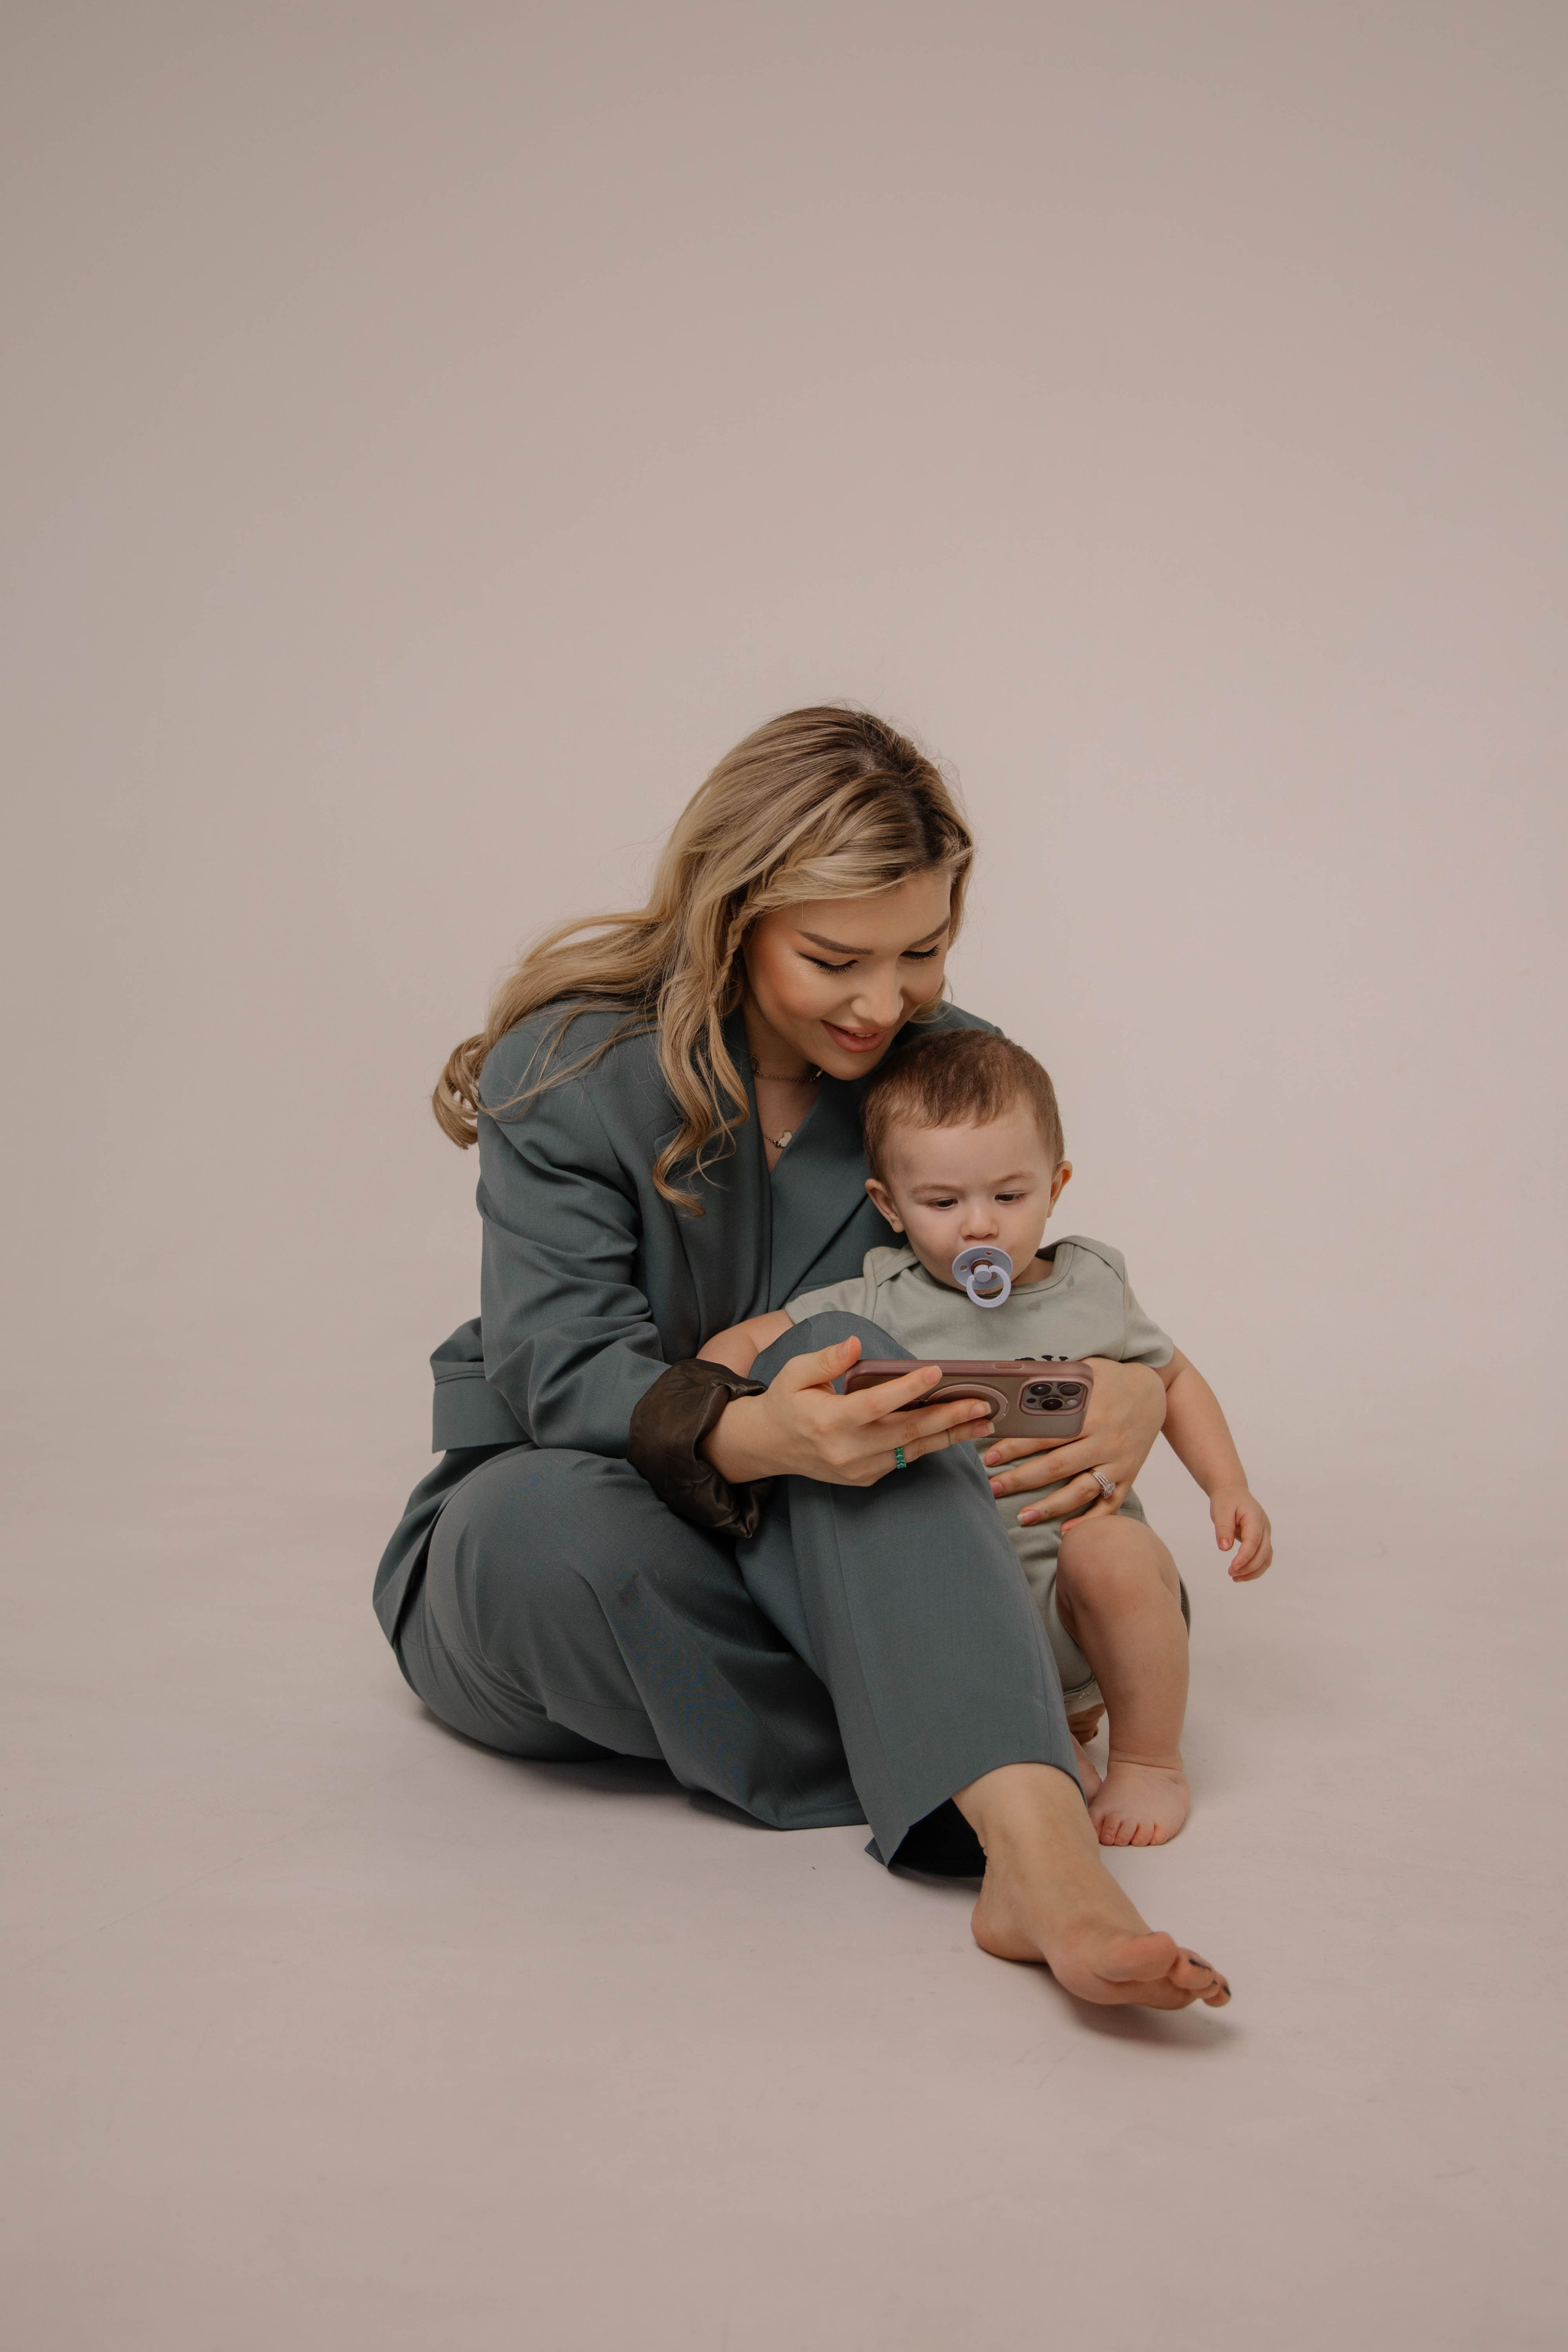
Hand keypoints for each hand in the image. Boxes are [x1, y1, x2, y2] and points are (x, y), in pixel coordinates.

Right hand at [700, 1334, 994, 1487]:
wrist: (769, 1446)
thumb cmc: (786, 1402)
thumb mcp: (795, 1372)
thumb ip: (826, 1359)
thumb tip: (854, 1344)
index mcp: (829, 1421)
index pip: (876, 1405)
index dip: (907, 1389)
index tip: (936, 1373)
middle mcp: (847, 1450)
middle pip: (906, 1432)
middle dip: (948, 1417)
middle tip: (981, 1403)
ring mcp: (858, 1468)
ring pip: (913, 1450)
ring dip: (951, 1435)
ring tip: (983, 1422)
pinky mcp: (865, 1478)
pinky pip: (904, 1459)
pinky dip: (931, 1444)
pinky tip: (955, 1431)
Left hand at [982, 1359, 1166, 1526]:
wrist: (1157, 1391)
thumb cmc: (1114, 1379)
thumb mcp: (1087, 1370)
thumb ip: (1057, 1380)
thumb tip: (1018, 1380)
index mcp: (1088, 1413)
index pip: (1043, 1434)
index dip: (1013, 1446)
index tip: (989, 1456)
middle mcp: (1102, 1441)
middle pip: (1055, 1466)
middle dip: (1020, 1479)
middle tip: (993, 1488)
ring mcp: (1116, 1461)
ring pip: (1079, 1490)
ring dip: (1049, 1507)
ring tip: (1022, 1517)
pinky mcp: (1128, 1475)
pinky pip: (1109, 1504)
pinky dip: (1090, 1520)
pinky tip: (1066, 1530)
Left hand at [1212, 1486, 1271, 1578]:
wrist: (1233, 1493)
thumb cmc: (1226, 1501)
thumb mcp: (1221, 1511)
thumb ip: (1223, 1529)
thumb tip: (1224, 1548)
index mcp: (1255, 1517)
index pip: (1253, 1541)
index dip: (1245, 1556)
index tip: (1233, 1567)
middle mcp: (1264, 1527)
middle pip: (1263, 1552)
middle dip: (1248, 1567)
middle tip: (1231, 1573)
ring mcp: (1265, 1534)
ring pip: (1266, 1558)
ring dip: (1253, 1571)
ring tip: (1235, 1578)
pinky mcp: (1262, 1540)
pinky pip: (1262, 1557)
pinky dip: (1254, 1568)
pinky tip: (1241, 1574)